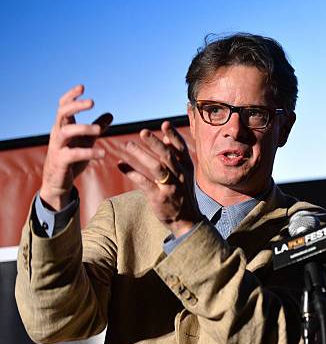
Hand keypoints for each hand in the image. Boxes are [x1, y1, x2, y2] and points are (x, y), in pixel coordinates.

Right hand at [40, 85, 112, 210]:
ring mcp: (57, 147)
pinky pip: (73, 154)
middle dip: (76, 106)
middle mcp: (57, 134)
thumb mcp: (86, 141)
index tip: (82, 87)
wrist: (58, 182)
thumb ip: (97, 127)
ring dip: (82, 128)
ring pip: (65, 131)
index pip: (63, 106)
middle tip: (92, 102)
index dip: (71, 96)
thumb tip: (110, 114)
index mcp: (63, 127)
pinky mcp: (61, 161)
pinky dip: (88, 153)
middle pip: (61, 114)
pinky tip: (102, 153)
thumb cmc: (71, 159)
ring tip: (99, 130)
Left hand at [117, 121, 201, 236]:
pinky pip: (144, 183)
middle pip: (168, 156)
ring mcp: (171, 187)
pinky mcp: (160, 198)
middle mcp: (181, 175)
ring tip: (127, 145)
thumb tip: (166, 138)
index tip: (165, 123)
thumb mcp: (184, 174)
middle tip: (142, 131)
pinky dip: (132, 173)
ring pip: (156, 168)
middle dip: (155, 143)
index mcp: (187, 167)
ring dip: (141, 155)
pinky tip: (121, 165)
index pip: (181, 148)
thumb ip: (176, 156)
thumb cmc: (182, 193)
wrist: (187, 220)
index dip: (174, 135)